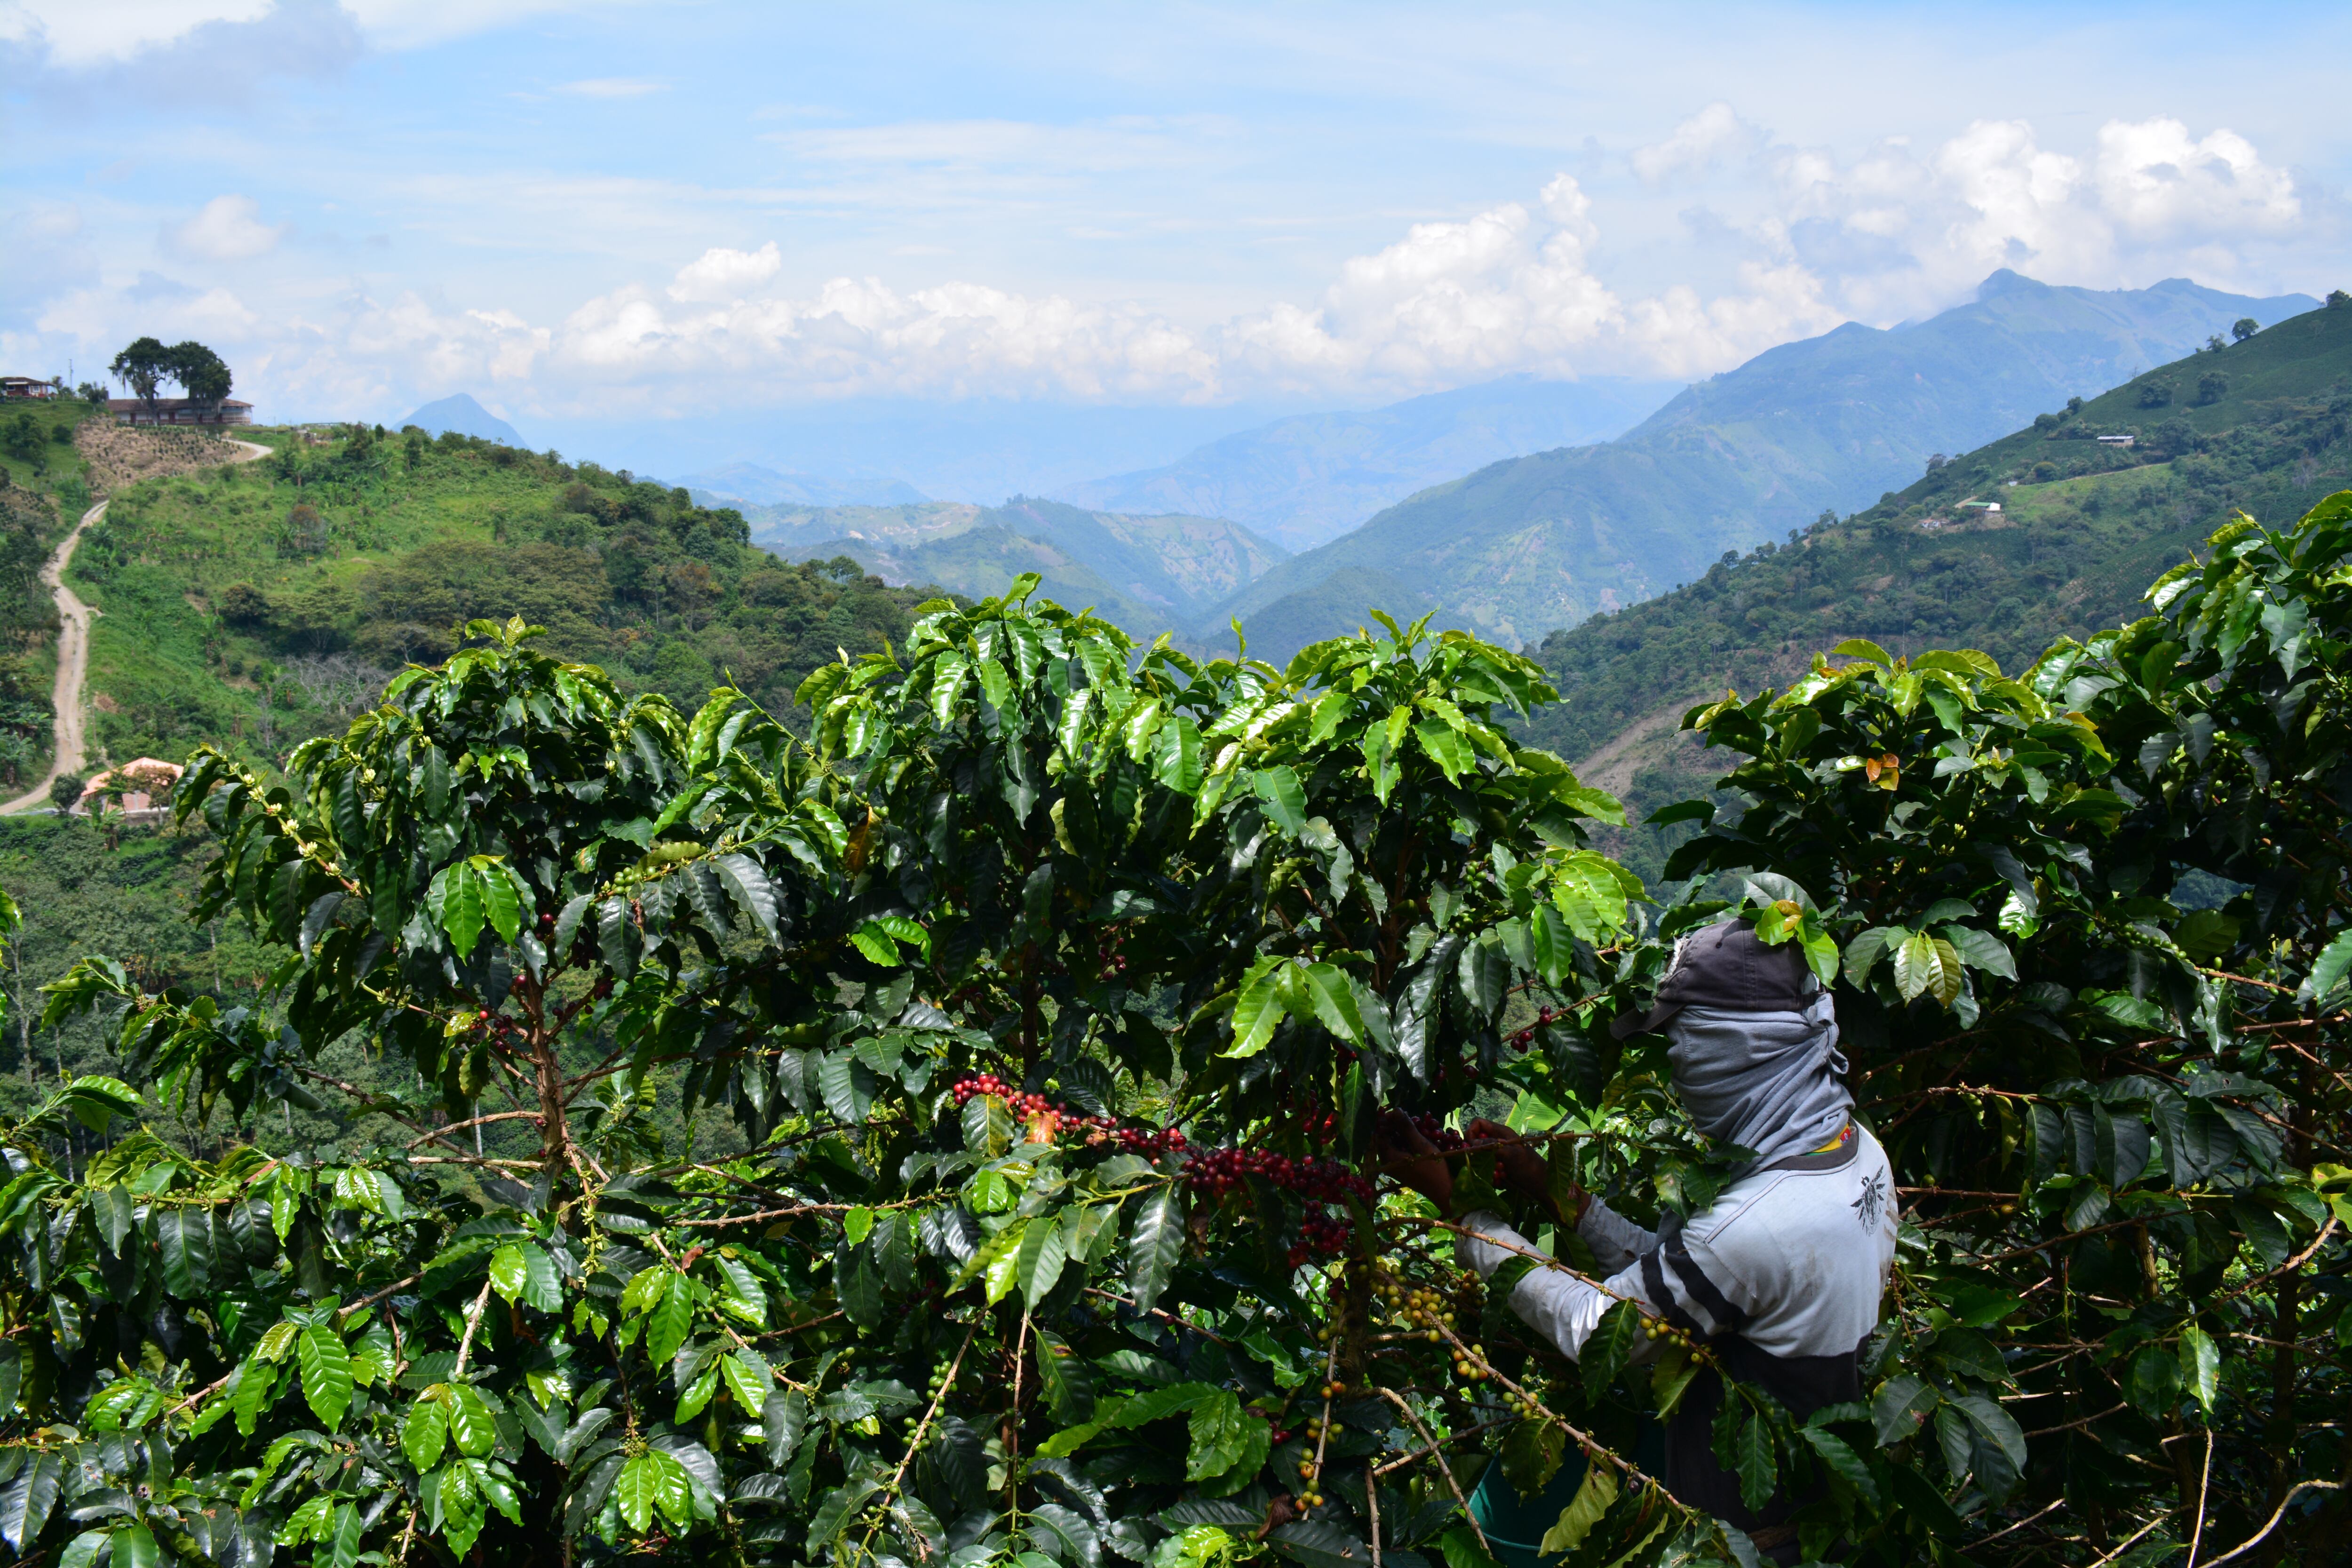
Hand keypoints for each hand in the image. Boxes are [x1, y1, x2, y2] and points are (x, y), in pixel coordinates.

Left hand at [1375, 1110, 1453, 1211]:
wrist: (1445, 1192)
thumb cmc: (1433, 1168)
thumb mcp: (1420, 1145)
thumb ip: (1406, 1127)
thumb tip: (1395, 1109)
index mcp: (1387, 1158)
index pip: (1380, 1134)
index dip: (1386, 1120)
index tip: (1396, 1109)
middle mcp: (1388, 1163)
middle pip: (1387, 1138)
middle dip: (1395, 1125)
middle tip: (1407, 1115)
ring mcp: (1395, 1166)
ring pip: (1394, 1143)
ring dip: (1402, 1132)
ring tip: (1414, 1122)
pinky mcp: (1404, 1168)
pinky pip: (1401, 1150)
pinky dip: (1407, 1141)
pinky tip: (1417, 1134)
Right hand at [1464, 1119, 1585, 1225]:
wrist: (1542, 1186)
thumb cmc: (1529, 1166)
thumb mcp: (1511, 1153)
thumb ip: (1491, 1145)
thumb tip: (1473, 1143)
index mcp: (1501, 1132)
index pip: (1478, 1123)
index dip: (1470, 1132)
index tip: (1470, 1146)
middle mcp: (1498, 1142)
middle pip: (1476, 1142)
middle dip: (1477, 1154)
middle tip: (1485, 1163)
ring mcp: (1498, 1156)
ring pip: (1480, 1158)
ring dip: (1485, 1168)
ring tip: (1498, 1174)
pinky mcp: (1499, 1168)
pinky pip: (1486, 1170)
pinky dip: (1491, 1177)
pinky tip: (1501, 1181)